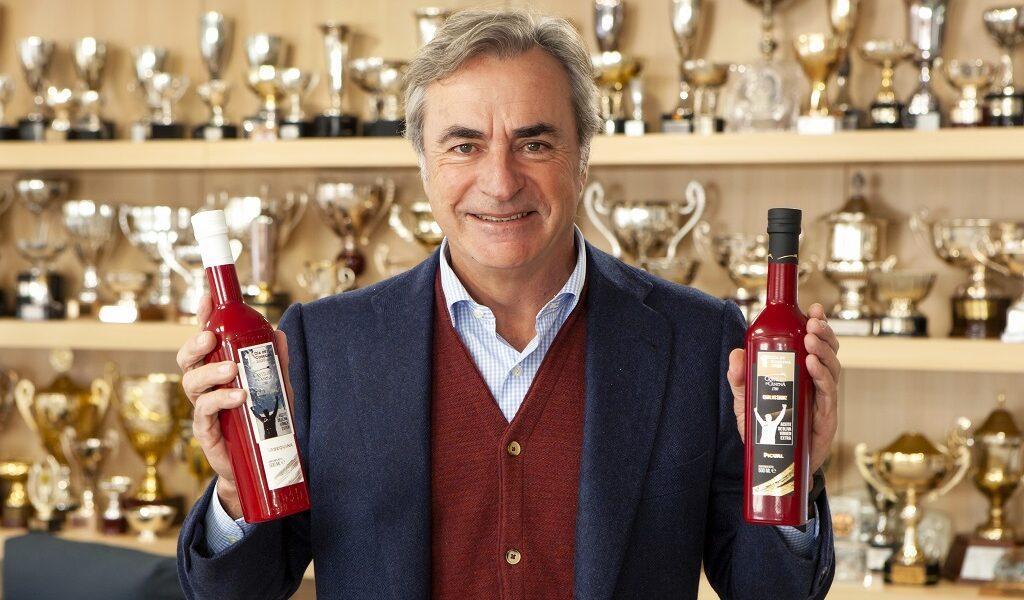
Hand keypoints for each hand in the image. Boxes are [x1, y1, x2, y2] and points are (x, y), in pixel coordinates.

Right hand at [176, 293, 293, 517]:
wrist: (261, 465)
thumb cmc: (263, 421)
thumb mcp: (276, 387)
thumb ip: (276, 363)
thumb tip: (280, 334)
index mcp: (218, 370)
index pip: (206, 340)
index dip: (203, 317)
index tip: (206, 297)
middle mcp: (206, 387)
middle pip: (188, 360)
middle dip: (195, 344)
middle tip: (211, 337)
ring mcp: (203, 409)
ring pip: (191, 384)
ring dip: (210, 373)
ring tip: (232, 371)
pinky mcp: (206, 431)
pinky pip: (204, 413)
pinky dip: (219, 401)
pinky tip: (237, 397)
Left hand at [726, 303, 839, 473]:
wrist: (774, 466)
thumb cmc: (766, 432)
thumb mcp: (746, 401)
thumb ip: (739, 378)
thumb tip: (735, 355)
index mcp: (801, 374)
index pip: (814, 345)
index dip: (818, 325)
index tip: (815, 308)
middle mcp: (815, 384)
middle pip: (828, 353)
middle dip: (823, 334)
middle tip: (813, 323)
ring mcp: (822, 401)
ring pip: (831, 370)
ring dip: (822, 351)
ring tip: (810, 339)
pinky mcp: (824, 418)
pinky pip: (827, 394)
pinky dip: (821, 376)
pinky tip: (811, 364)